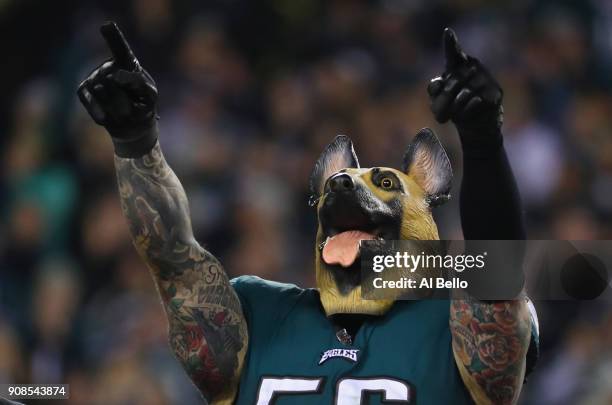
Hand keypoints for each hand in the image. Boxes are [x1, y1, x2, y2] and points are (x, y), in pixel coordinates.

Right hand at [77, 22, 157, 156]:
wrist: (132, 125)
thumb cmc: (144, 105)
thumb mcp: (149, 95)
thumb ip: (138, 82)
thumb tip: (114, 75)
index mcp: (128, 63)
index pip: (120, 47)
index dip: (113, 37)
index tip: (107, 26)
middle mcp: (108, 65)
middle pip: (111, 79)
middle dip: (123, 98)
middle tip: (132, 108)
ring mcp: (94, 76)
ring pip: (101, 91)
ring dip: (114, 107)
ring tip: (122, 112)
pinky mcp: (84, 89)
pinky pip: (88, 99)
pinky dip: (98, 111)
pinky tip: (105, 119)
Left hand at [427, 28, 502, 143]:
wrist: (475, 124)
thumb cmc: (454, 107)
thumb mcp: (438, 101)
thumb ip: (434, 92)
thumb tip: (437, 84)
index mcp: (457, 65)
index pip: (453, 53)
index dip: (450, 43)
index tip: (447, 32)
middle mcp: (473, 67)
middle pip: (451, 85)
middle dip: (442, 103)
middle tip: (440, 116)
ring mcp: (486, 78)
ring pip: (463, 96)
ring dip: (454, 110)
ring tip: (455, 115)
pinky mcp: (495, 93)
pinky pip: (474, 104)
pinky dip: (466, 114)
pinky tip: (469, 114)